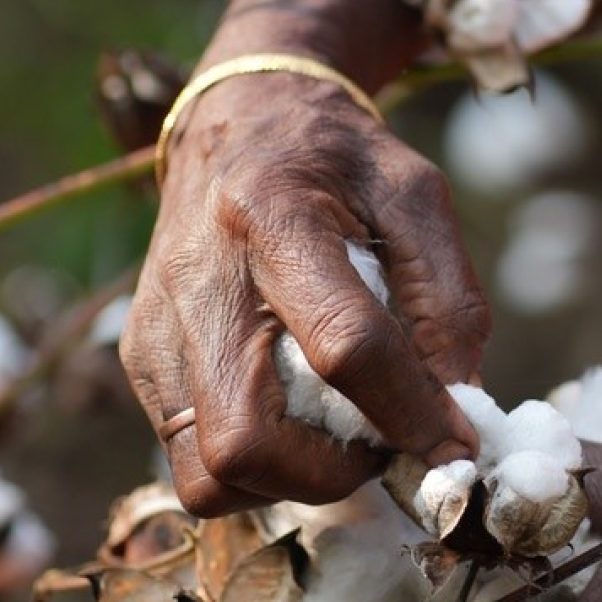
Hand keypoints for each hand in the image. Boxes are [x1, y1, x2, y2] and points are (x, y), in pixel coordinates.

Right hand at [121, 69, 489, 515]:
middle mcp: (199, 279)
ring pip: (210, 475)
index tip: (456, 449)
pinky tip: (293, 418)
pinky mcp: (142, 358)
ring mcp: (158, 328)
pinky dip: (257, 467)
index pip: (343, 347)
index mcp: (273, 216)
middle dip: (331, 472)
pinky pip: (194, 463)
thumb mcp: (417, 197)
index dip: (410, 414)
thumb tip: (458, 413)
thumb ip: (449, 302)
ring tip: (335, 433)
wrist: (237, 121)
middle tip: (379, 441)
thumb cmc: (339, 160)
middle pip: (248, 442)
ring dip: (289, 481)